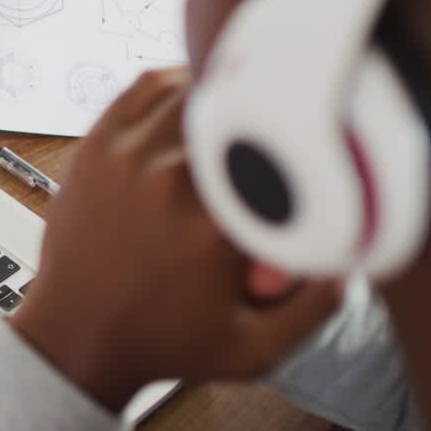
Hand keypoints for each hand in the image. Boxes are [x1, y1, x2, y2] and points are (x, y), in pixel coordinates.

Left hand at [11, 68, 340, 411]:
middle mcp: (170, 181)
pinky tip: (197, 98)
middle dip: (268, 115)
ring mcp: (129, 156)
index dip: (308, 139)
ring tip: (243, 111)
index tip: (320, 144)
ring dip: (225, 96)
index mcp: (215, 226)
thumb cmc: (161, 343)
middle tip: (282, 126)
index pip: (284, 149)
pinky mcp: (98, 146)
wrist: (76, 337)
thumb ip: (317, 306)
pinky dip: (178, 81)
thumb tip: (354, 252)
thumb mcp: (254, 349)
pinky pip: (147, 86)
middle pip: (243, 109)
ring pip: (195, 89)